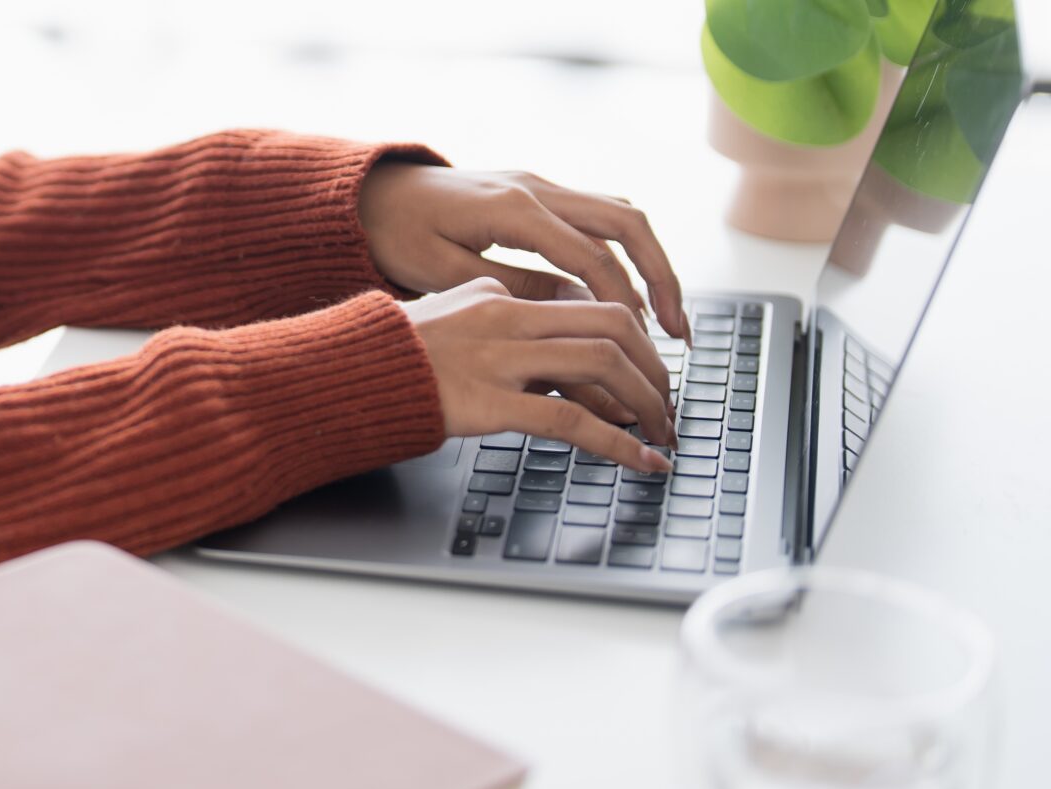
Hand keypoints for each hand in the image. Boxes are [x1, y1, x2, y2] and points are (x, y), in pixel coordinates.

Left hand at [361, 163, 690, 339]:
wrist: (373, 193)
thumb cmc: (397, 235)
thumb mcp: (443, 272)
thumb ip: (512, 287)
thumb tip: (575, 310)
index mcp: (513, 209)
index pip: (589, 255)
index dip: (623, 300)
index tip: (644, 342)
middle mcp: (537, 188)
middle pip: (626, 223)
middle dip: (660, 277)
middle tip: (677, 331)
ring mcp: (542, 185)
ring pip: (622, 215)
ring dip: (651, 263)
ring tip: (666, 319)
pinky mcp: (540, 192)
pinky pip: (600, 216)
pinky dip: (625, 252)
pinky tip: (632, 293)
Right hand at [405, 278, 675, 471]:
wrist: (336, 376)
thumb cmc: (380, 357)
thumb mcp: (440, 316)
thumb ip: (486, 312)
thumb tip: (525, 320)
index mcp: (497, 294)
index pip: (587, 305)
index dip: (633, 338)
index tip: (647, 372)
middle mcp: (506, 317)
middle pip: (613, 324)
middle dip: (654, 367)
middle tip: (668, 404)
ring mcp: (498, 359)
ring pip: (605, 365)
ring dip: (648, 402)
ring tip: (664, 433)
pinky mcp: (489, 402)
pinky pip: (572, 421)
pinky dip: (619, 442)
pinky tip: (641, 461)